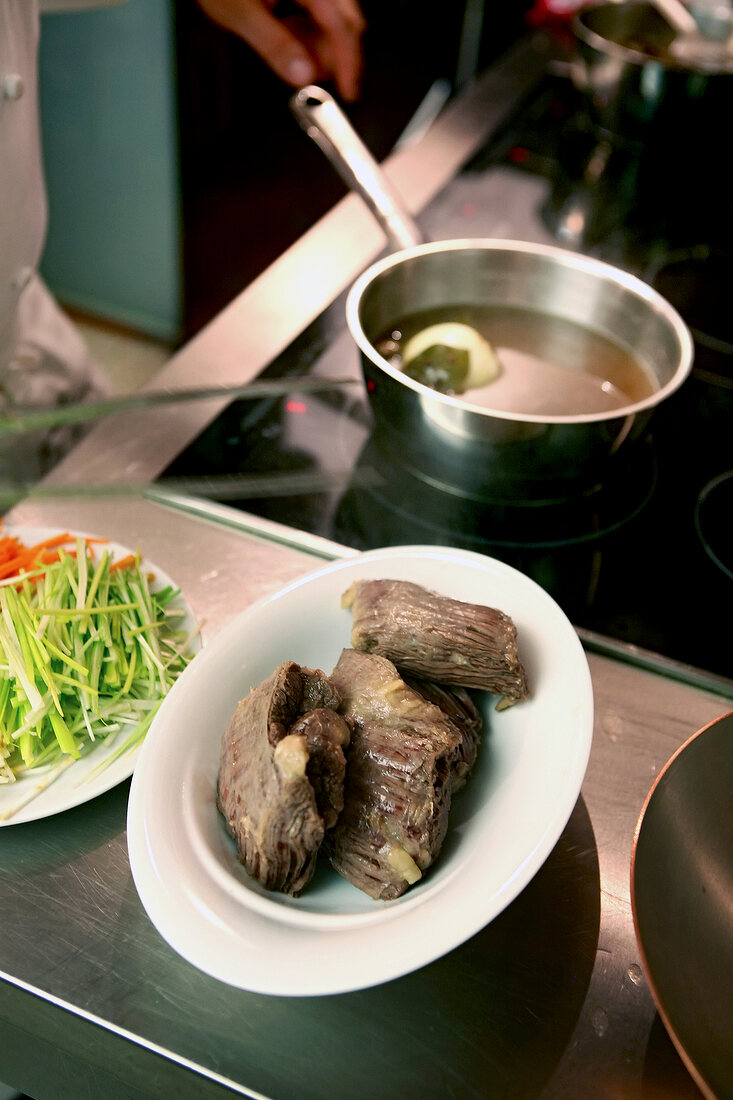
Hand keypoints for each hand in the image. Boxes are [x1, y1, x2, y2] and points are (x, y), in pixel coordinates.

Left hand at [196, 0, 365, 100]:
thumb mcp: (239, 12)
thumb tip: (303, 75)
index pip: (341, 26)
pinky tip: (289, 27)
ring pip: (335, 13)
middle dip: (333, 53)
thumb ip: (274, 44)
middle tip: (314, 75)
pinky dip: (310, 24)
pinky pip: (320, 5)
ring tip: (291, 49)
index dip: (348, 63)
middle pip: (346, 19)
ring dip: (320, 39)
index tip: (348, 89)